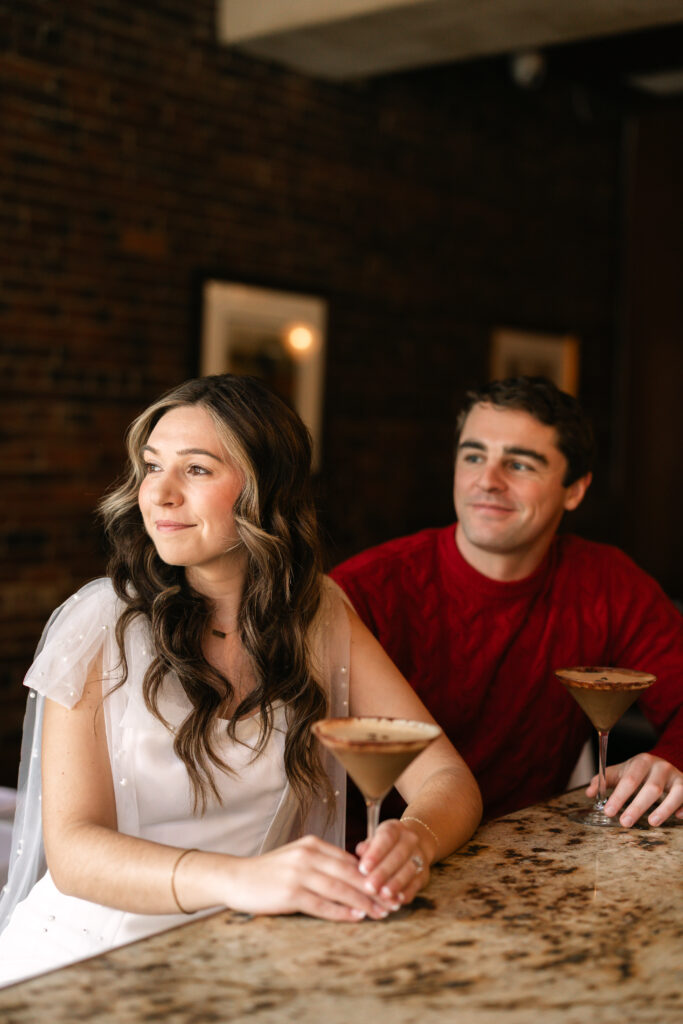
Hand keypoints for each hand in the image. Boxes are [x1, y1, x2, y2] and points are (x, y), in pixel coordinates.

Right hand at [224, 835, 391, 921]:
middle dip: (375, 889)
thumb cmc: (270, 872)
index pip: (350, 860)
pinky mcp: (290, 893)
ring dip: (364, 902)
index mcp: (312, 845)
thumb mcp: (298, 858)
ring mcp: (299, 873)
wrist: (236, 877)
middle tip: (394, 902)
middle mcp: (308, 855)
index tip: (390, 886)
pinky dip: (341, 911)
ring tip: (382, 912)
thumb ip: (323, 863)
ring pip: (340, 888)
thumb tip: (354, 876)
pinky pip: (322, 904)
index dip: (373, 875)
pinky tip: (356, 917)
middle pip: (350, 873)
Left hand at [354, 819, 429, 907]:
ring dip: (396, 884)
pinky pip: (416, 884)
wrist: (412, 846)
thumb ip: (367, 847)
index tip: (363, 868)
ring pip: (409, 870)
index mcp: (395, 829)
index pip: (386, 838)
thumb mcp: (374, 840)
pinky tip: (396, 901)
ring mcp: (419, 857)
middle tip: (369, 887)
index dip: (375, 854)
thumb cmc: (385, 845)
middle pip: (398, 856)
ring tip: (383, 895)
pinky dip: (406, 893)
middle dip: (383, 873)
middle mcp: (410, 840)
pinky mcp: (424, 874)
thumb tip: (360, 852)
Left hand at [586, 753, 682, 827]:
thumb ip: (605, 780)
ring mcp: (677, 777)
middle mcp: (661, 767)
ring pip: (676, 793)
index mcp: (642, 762)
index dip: (618, 796)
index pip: (629, 780)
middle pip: (651, 788)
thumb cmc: (639, 771)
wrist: (665, 761)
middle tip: (624, 822)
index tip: (608, 811)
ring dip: (664, 808)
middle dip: (637, 806)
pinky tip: (678, 817)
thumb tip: (589, 793)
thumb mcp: (622, 771)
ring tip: (651, 822)